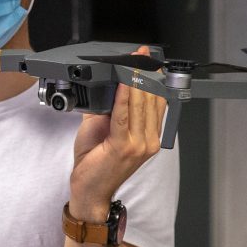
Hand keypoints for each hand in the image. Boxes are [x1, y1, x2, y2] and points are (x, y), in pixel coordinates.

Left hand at [70, 50, 167, 217]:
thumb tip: (109, 85)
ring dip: (132, 81)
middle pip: (150, 99)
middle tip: (138, 55)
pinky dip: (121, 96)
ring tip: (129, 62)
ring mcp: (139, 145)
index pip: (157, 101)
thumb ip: (110, 108)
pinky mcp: (123, 147)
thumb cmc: (96, 165)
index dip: (152, 78)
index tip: (146, 60)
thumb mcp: (105, 130)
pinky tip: (120, 82)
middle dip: (142, 74)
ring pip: (139, 105)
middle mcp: (148, 141)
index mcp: (149, 137)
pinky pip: (123, 115)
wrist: (90, 192)